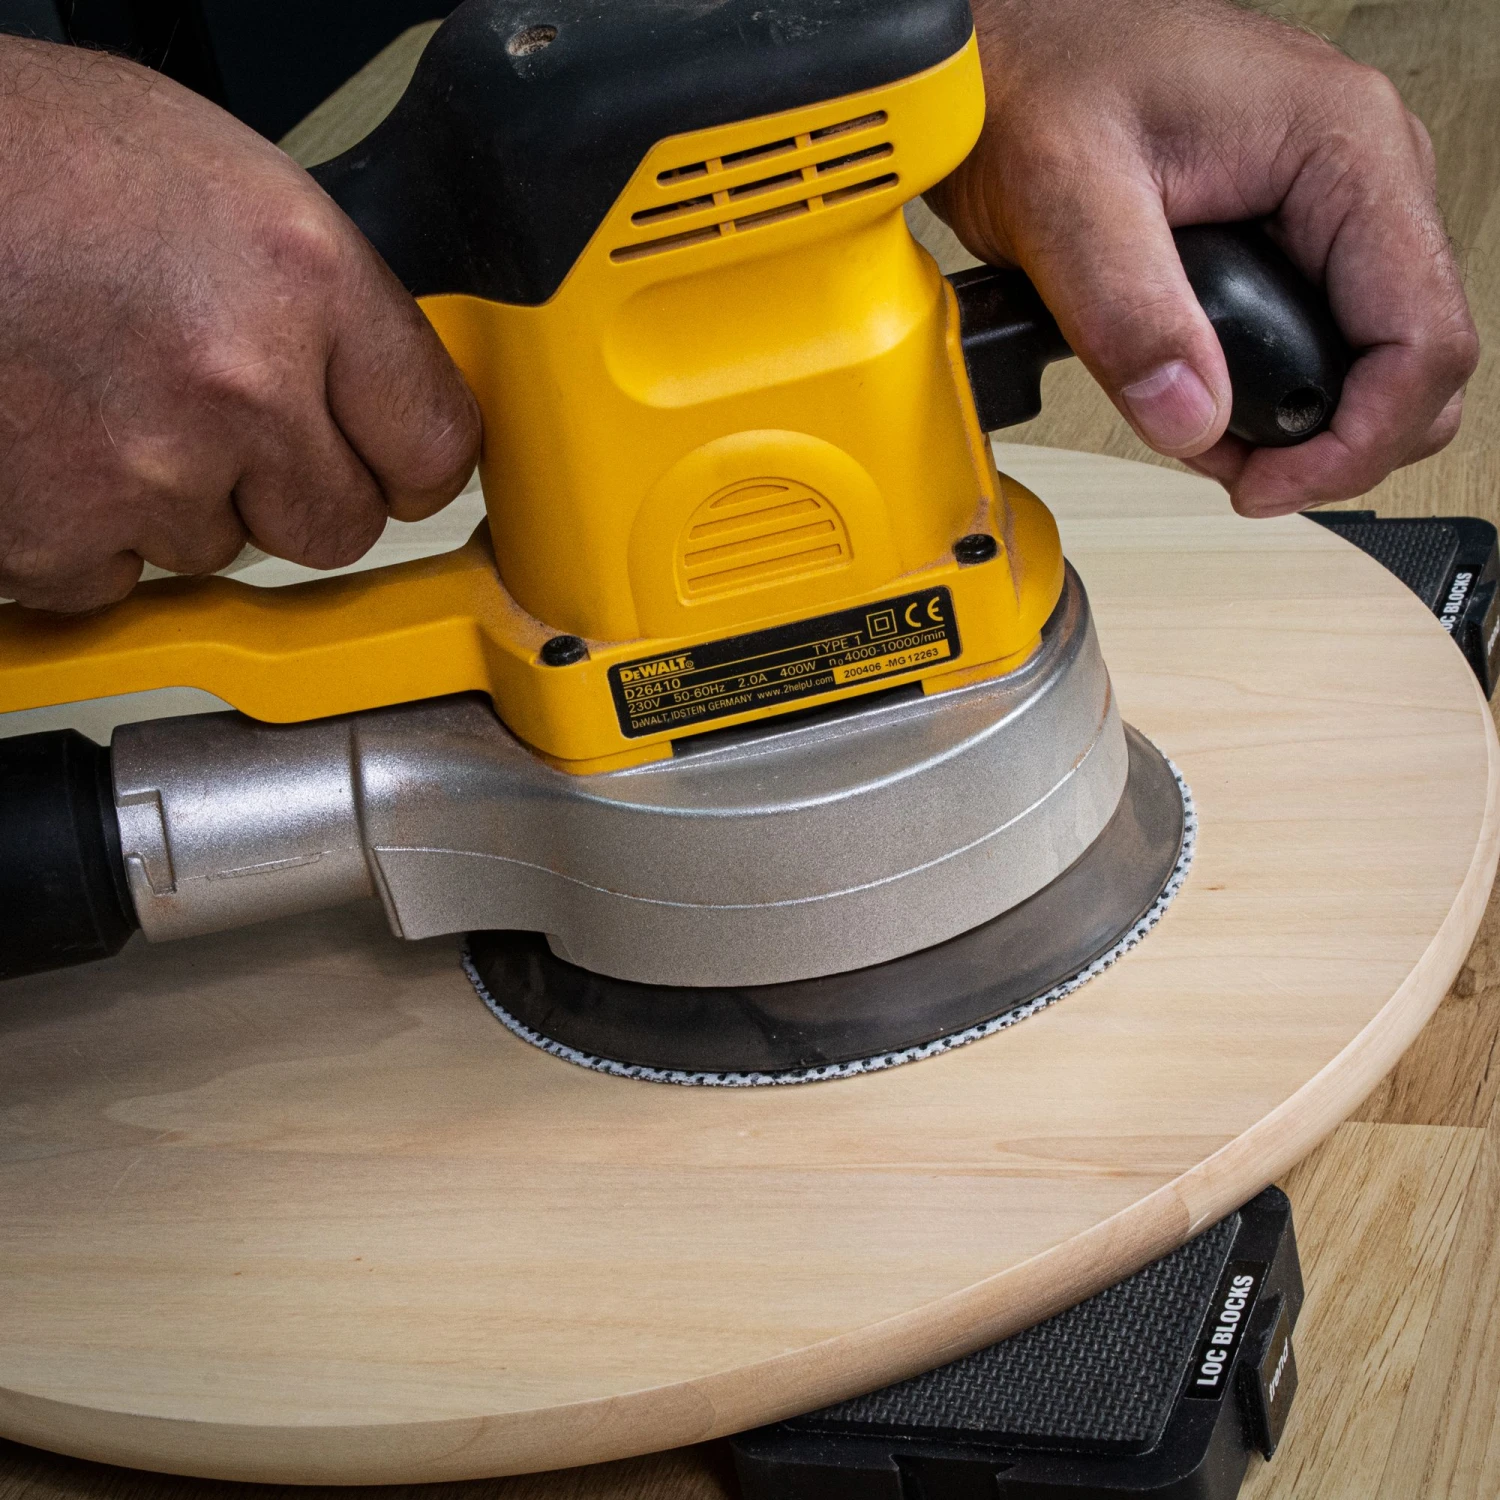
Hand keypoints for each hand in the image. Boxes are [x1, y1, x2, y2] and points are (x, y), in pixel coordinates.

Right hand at [0, 38, 479, 610]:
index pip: (437, 446)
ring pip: (223, 550)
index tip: (391, 460)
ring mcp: (146, 473)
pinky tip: (53, 441)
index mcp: (302, 278)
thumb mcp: (229, 182)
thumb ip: (328, 303)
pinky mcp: (54, 538)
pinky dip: (86, 532)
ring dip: (181, 500)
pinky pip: (117, 580)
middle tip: (224, 418)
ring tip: (107, 395)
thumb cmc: (32, 157)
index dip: (412, 460)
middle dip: (295, 487)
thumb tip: (386, 385)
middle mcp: (238, 385)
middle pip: (340, 525)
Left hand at [927, 0, 1478, 513]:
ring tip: (1193, 427)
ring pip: (1369, 358)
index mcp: (1343, 147)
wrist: (1009, 53)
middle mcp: (1359, 171)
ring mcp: (1331, 203)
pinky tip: (1191, 392)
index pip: (1425, 337)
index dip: (1357, 443)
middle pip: (1418, 361)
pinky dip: (1259, 391)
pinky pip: (1316, 336)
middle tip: (1231, 471)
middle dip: (1330, 444)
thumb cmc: (1043, 82)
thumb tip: (1190, 418)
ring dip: (1289, 423)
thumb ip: (1129, 312)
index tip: (1264, 487)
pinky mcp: (1288, 232)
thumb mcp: (1067, 197)